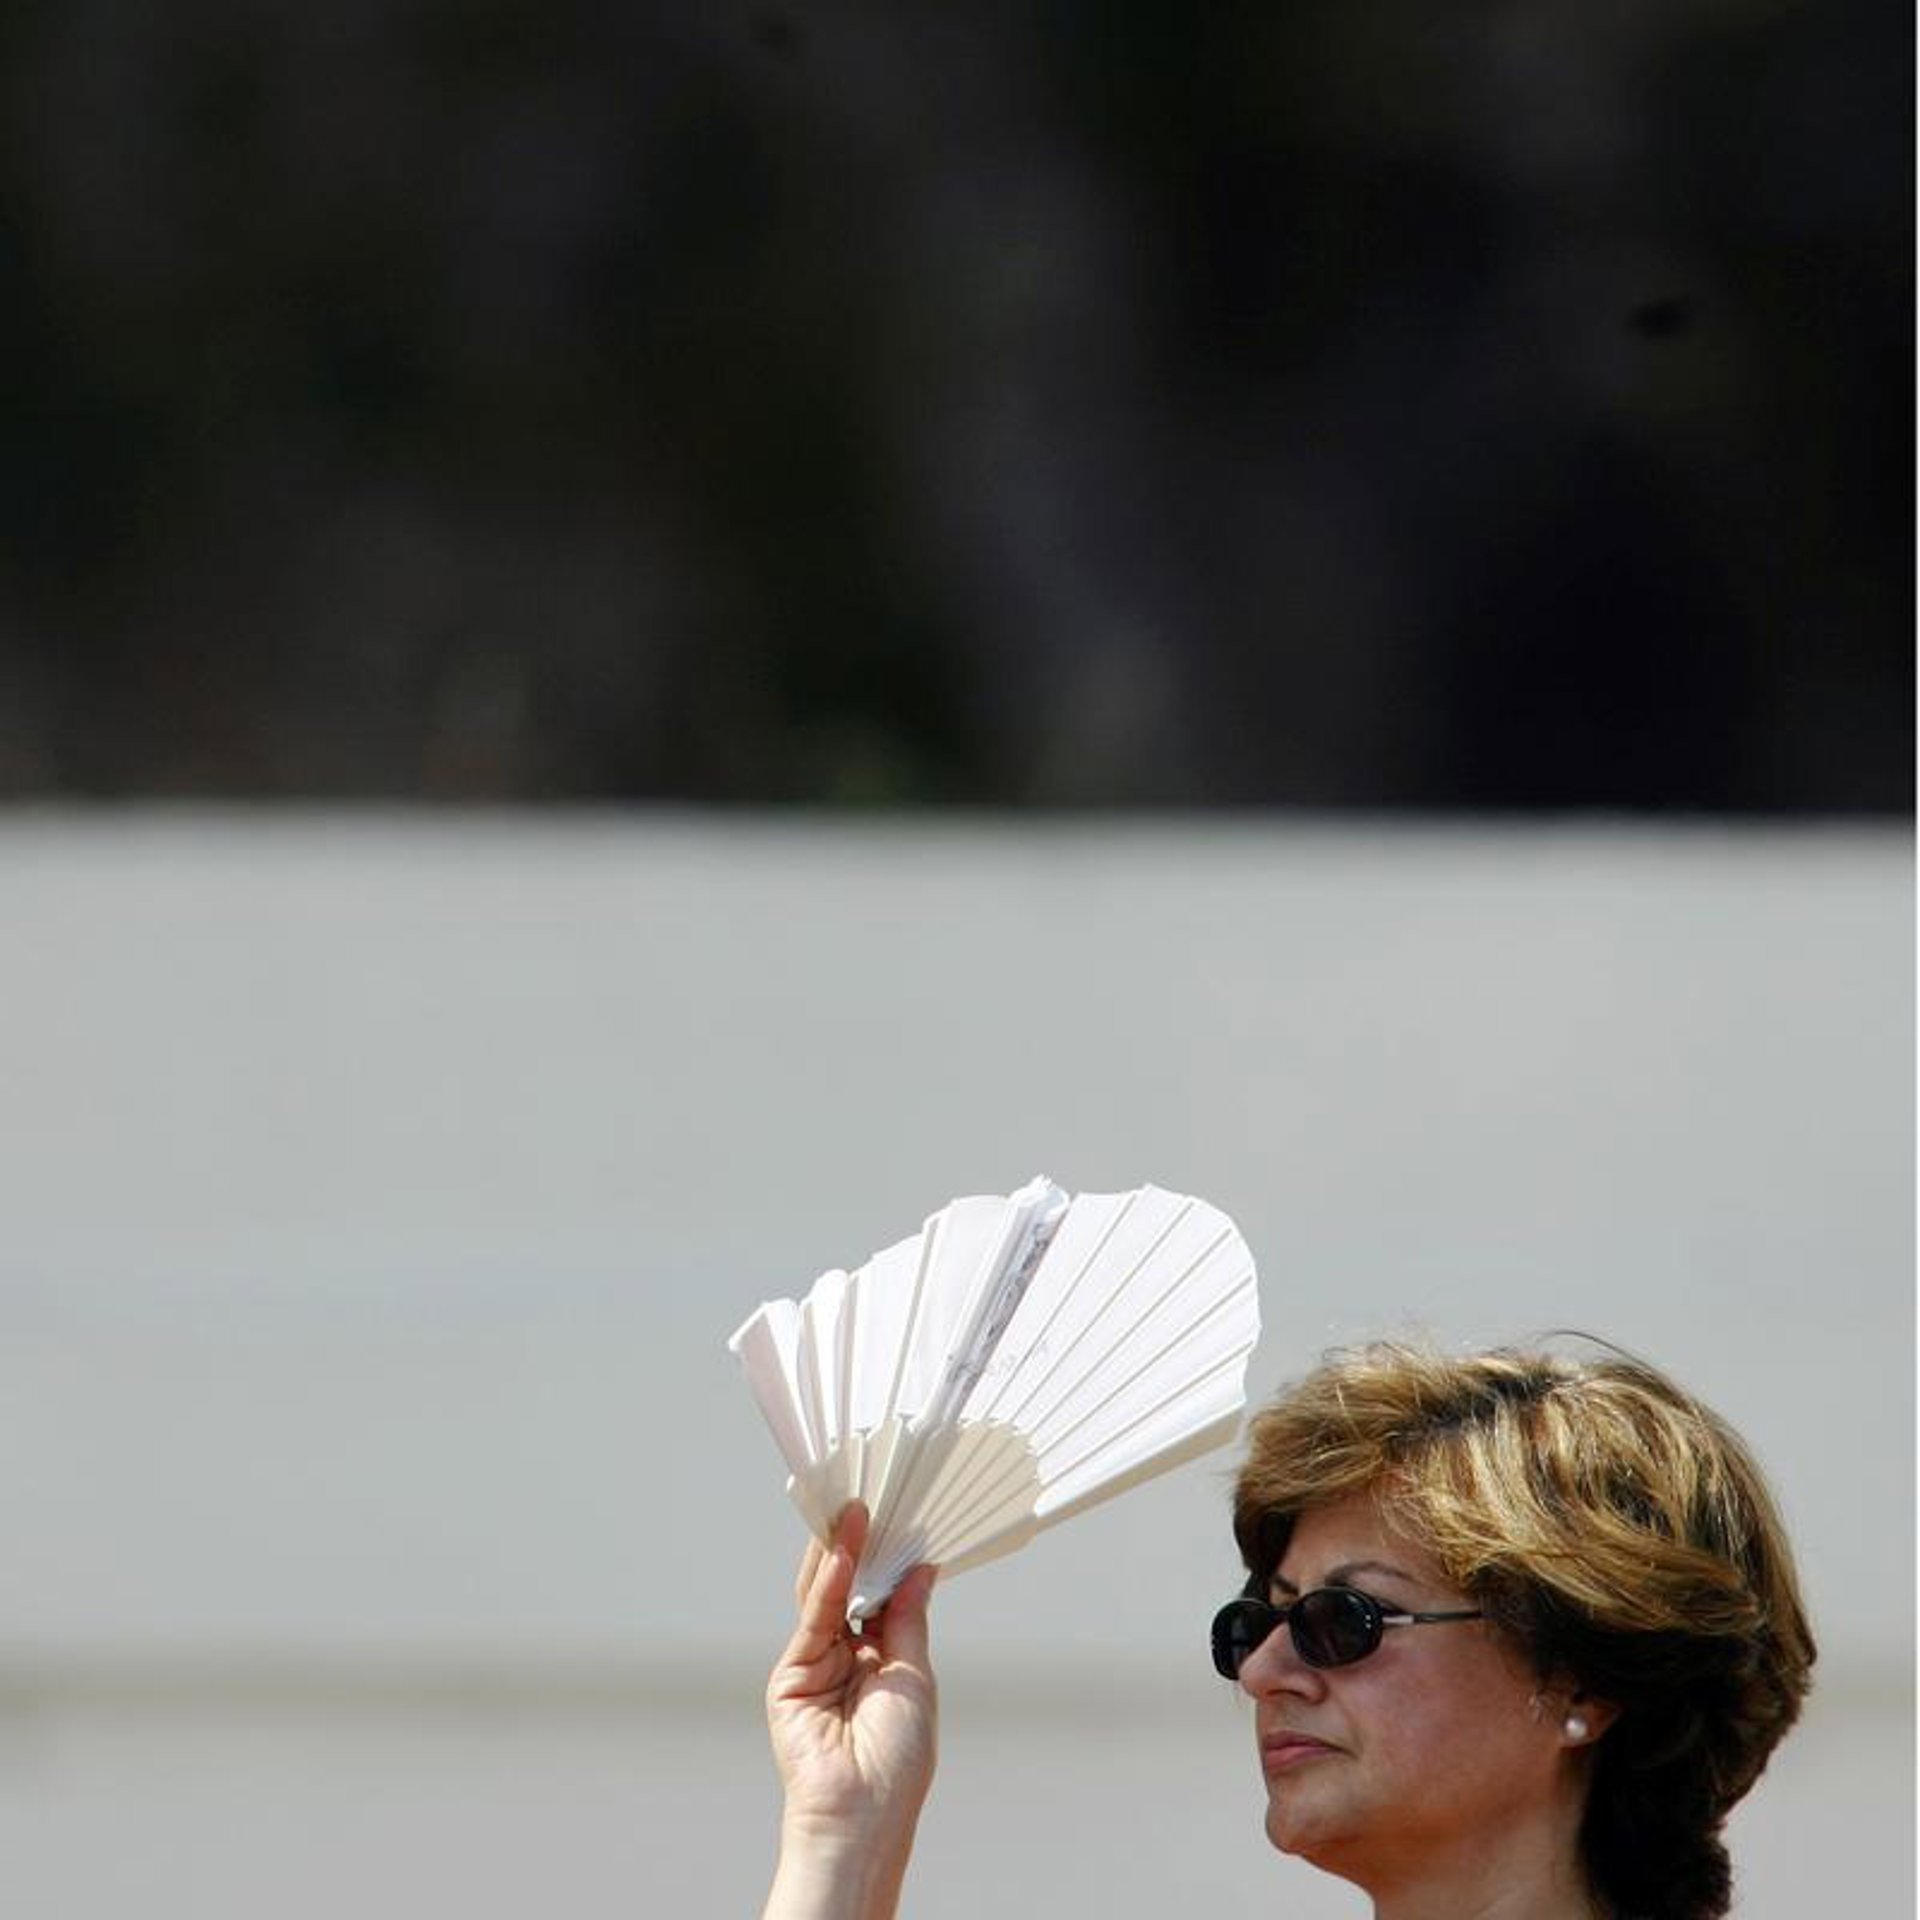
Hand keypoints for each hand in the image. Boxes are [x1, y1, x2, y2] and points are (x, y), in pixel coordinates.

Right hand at [763, 1503, 937, 1918]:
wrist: (863, 1814)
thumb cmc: (897, 1762)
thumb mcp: (915, 1677)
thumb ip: (907, 1619)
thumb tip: (920, 1569)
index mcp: (878, 1662)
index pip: (880, 1597)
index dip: (890, 1559)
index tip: (903, 1518)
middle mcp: (845, 1657)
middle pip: (850, 1589)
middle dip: (862, 1546)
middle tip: (875, 1498)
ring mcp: (815, 1663)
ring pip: (826, 1594)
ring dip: (841, 1549)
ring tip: (857, 1507)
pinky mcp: (790, 1673)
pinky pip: (815, 1616)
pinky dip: (830, 1580)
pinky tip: (844, 1548)